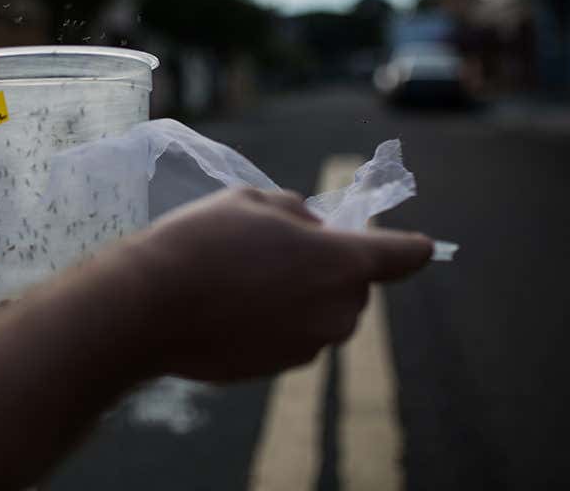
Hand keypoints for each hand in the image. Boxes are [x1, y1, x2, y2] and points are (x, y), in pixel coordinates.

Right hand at [130, 187, 432, 382]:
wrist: (149, 306)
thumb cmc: (202, 241)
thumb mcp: (250, 200)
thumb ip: (295, 213)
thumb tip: (308, 232)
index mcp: (342, 263)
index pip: (402, 255)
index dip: (411, 247)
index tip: (420, 247)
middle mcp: (337, 312)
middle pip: (353, 287)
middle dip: (327, 267)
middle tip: (276, 247)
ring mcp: (308, 347)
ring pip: (319, 313)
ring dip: (299, 296)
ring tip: (241, 276)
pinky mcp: (277, 370)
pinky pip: (289, 337)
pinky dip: (272, 322)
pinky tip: (229, 306)